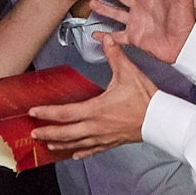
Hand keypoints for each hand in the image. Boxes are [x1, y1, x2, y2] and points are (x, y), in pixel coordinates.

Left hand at [27, 35, 158, 158]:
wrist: (161, 119)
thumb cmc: (145, 98)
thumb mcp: (129, 73)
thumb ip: (115, 55)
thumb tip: (106, 40)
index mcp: (97, 110)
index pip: (66, 113)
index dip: (48, 113)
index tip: (34, 112)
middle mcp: (97, 127)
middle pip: (66, 133)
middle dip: (48, 132)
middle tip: (33, 133)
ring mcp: (104, 137)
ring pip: (77, 144)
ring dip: (61, 144)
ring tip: (48, 145)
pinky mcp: (112, 142)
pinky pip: (93, 150)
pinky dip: (82, 152)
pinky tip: (74, 155)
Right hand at [90, 0, 195, 64]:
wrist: (185, 45)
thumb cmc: (186, 22)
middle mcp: (141, 8)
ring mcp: (136, 22)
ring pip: (115, 13)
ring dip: (103, 8)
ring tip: (91, 3)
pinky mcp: (134, 37)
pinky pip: (116, 36)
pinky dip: (105, 36)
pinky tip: (95, 34)